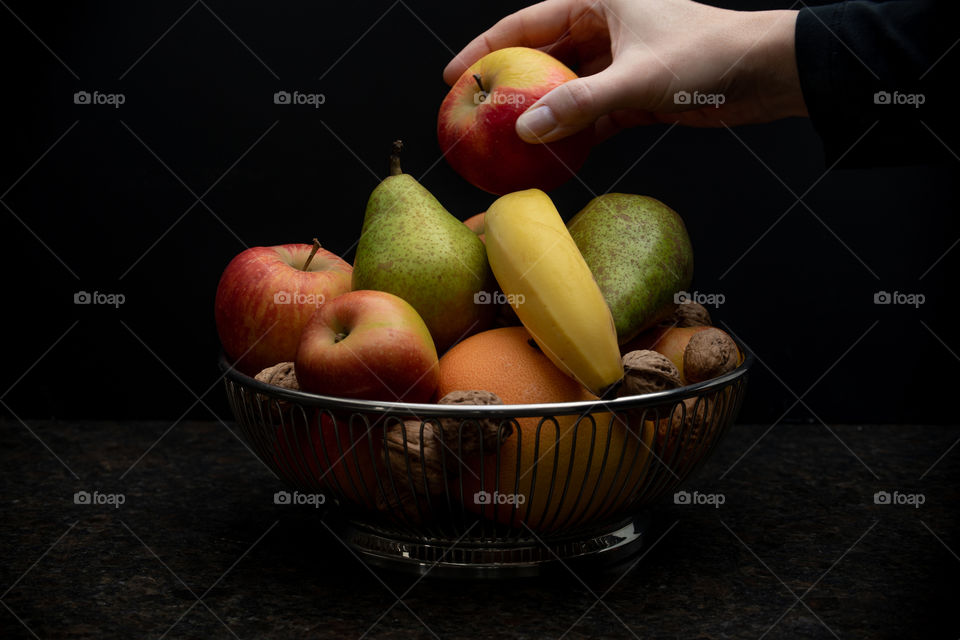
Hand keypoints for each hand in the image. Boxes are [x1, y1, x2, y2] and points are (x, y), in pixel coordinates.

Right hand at [443, 0, 806, 142]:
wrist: (766, 72)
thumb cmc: (707, 54)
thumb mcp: (637, 77)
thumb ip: (580, 103)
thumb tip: (527, 130)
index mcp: (601, 1)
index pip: (528, 22)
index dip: (486, 46)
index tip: (453, 75)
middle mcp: (606, 28)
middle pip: (543, 57)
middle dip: (510, 85)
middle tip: (474, 114)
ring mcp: (619, 62)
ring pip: (566, 89)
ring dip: (541, 114)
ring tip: (505, 141)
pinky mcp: (635, 93)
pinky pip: (591, 114)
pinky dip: (573, 132)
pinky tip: (551, 154)